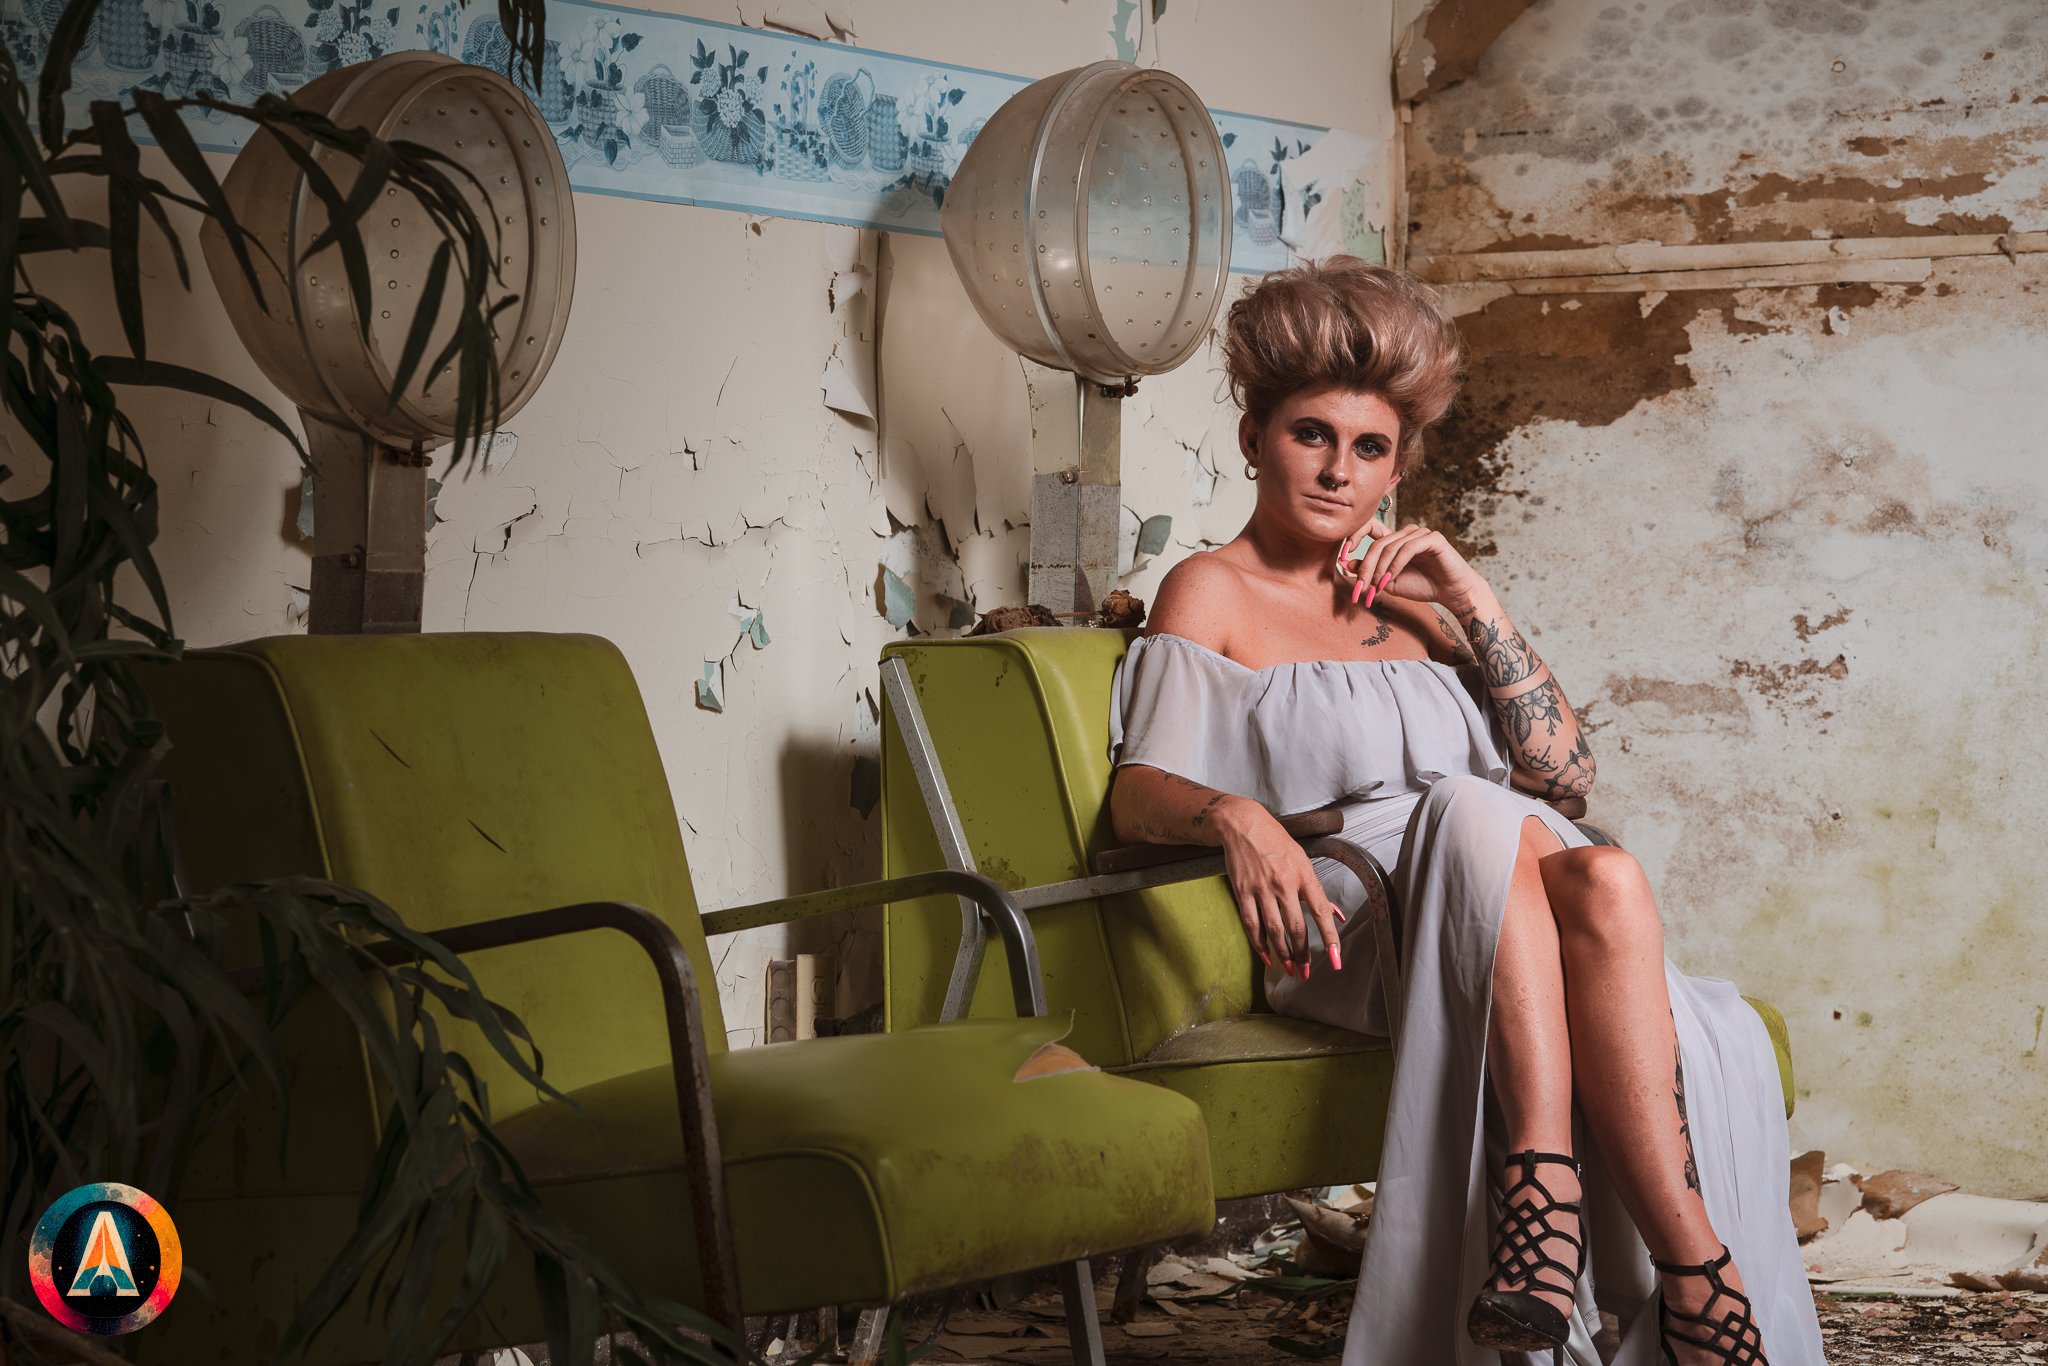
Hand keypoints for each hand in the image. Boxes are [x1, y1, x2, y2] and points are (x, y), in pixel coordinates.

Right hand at [1217, 804, 1344, 978]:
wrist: (1243, 825)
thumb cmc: (1276, 841)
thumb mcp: (1303, 860)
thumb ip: (1317, 890)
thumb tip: (1335, 913)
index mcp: (1303, 875)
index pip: (1320, 912)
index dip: (1329, 938)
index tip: (1336, 959)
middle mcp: (1283, 884)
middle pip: (1295, 927)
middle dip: (1302, 954)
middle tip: (1306, 972)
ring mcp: (1261, 889)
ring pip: (1274, 931)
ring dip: (1283, 954)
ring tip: (1290, 969)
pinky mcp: (1243, 892)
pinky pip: (1251, 924)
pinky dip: (1259, 944)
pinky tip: (1266, 956)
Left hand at [1336, 515, 1489, 610]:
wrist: (1451, 593)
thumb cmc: (1422, 586)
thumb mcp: (1388, 582)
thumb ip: (1369, 571)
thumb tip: (1344, 562)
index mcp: (1395, 539)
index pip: (1369, 527)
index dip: (1353, 536)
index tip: (1341, 555)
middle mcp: (1406, 532)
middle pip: (1377, 544)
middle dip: (1366, 567)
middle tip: (1360, 587)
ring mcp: (1420, 533)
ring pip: (1390, 547)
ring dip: (1380, 569)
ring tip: (1377, 587)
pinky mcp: (1433, 538)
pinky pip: (1407, 548)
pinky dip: (1396, 565)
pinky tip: (1391, 578)